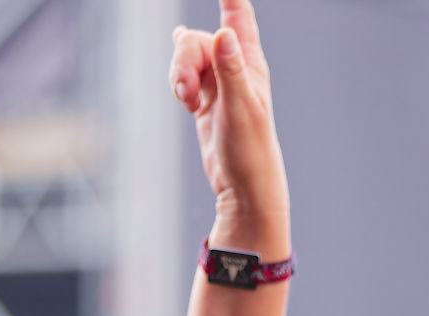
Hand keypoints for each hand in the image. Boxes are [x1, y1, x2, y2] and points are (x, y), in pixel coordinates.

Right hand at [171, 1, 289, 247]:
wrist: (243, 187)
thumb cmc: (250, 151)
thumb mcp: (241, 109)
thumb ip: (231, 71)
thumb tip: (224, 34)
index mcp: (250, 65)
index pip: (239, 16)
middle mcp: (235, 68)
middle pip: (198, 39)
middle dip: (183, 59)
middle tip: (183, 92)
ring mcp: (219, 83)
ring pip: (187, 57)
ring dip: (178, 75)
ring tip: (186, 102)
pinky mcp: (206, 98)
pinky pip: (184, 74)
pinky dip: (179, 85)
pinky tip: (187, 102)